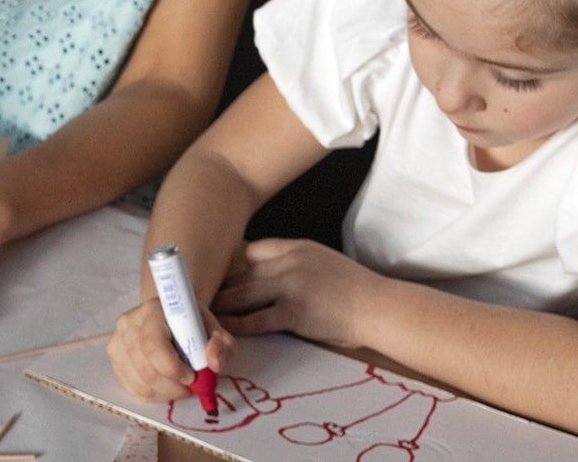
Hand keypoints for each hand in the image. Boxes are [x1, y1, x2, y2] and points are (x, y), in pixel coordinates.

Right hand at [108, 297, 234, 401]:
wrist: (171, 318)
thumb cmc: (191, 325)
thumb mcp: (214, 330)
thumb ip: (220, 345)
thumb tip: (214, 364)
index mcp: (152, 311)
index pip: (153, 345)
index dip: (173, 368)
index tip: (193, 376)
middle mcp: (128, 324)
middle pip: (146, 369)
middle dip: (174, 386)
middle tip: (192, 386)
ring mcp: (117, 343)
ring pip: (141, 383)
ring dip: (166, 393)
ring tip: (181, 385)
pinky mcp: (115, 360)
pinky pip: (133, 389)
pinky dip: (155, 395)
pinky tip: (167, 386)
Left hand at [211, 238, 381, 347]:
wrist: (379, 307)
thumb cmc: (355, 289)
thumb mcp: (323, 260)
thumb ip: (296, 262)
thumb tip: (270, 273)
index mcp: (297, 247)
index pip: (253, 249)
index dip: (234, 263)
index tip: (221, 274)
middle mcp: (290, 261)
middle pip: (243, 270)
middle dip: (220, 283)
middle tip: (199, 292)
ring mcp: (290, 286)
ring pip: (243, 293)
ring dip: (221, 304)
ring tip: (201, 311)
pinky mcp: (294, 312)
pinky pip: (257, 319)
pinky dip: (237, 325)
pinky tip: (223, 329)